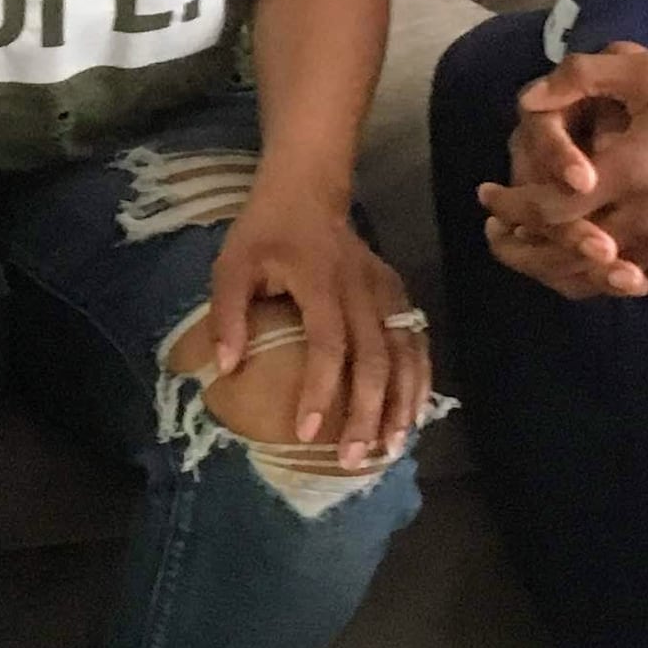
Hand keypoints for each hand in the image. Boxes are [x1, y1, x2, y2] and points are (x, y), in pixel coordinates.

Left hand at [205, 177, 428, 468]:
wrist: (309, 188)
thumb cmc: (265, 232)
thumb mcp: (232, 264)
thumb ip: (228, 314)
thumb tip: (228, 368)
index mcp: (319, 281)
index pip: (327, 343)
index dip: (319, 389)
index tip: (307, 432)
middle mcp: (360, 289)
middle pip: (374, 358)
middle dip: (366, 412)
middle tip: (354, 458)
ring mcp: (385, 290)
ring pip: (404, 353)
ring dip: (400, 403)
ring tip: (390, 447)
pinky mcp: (397, 293)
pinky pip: (416, 341)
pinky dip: (419, 379)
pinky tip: (413, 414)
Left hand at [480, 47, 647, 298]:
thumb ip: (586, 76)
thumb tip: (530, 98)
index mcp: (630, 174)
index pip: (550, 207)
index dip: (511, 204)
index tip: (488, 194)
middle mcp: (643, 221)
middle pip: (561, 253)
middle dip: (518, 246)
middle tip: (494, 231)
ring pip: (590, 279)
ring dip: (548, 269)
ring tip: (523, 251)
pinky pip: (623, 282)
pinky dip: (590, 278)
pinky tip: (572, 260)